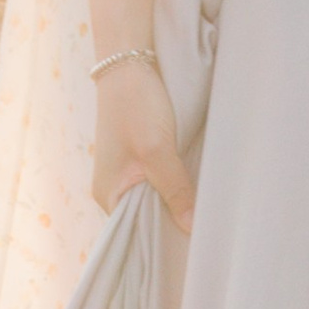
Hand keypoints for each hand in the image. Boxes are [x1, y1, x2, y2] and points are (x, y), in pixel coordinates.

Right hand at [91, 55, 194, 231]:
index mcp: (107, 195)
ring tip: (200, 212)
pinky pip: (154, 182)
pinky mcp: (135, 157)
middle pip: (145, 217)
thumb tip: (191, 228)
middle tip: (202, 231)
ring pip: (152, 199)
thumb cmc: (135, 105)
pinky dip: (172, 186)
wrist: (127, 61)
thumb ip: (175, 191)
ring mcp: (122, 173)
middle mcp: (111, 188)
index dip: (162, 239)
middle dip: (170, 221)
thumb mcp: (158, 152)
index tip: (189, 246)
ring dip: (173, 202)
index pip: (135, 233)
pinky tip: (191, 188)